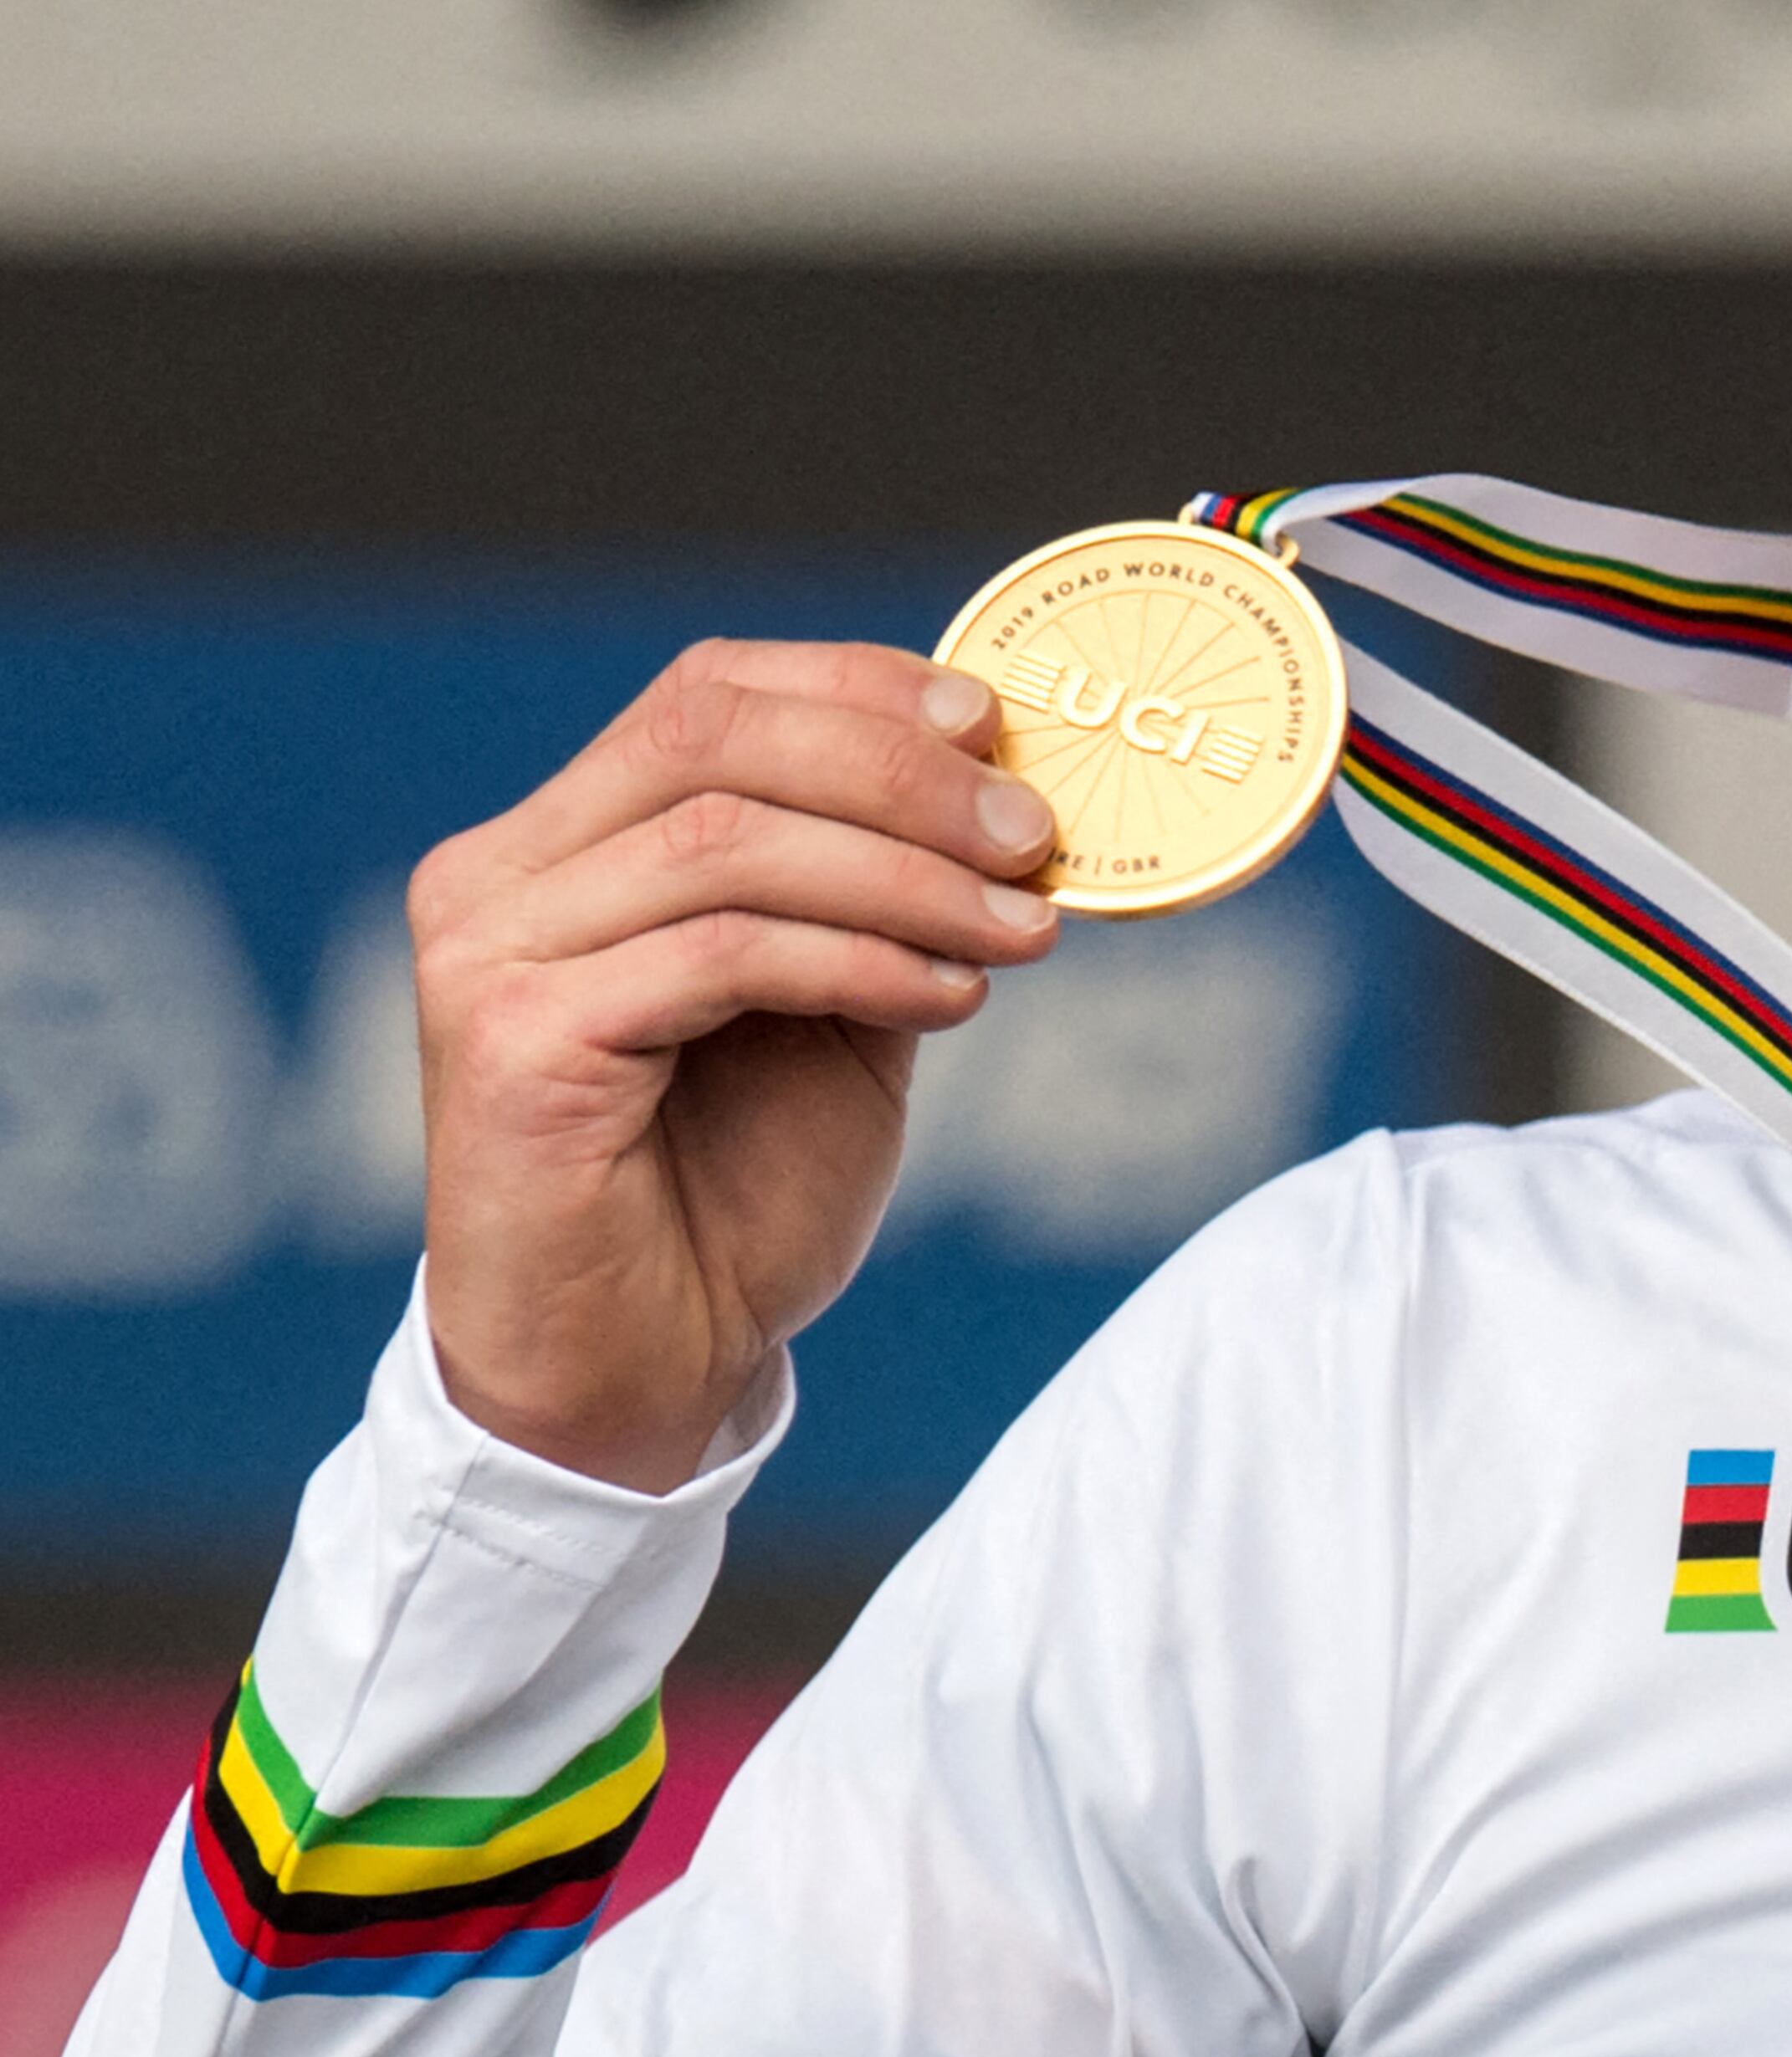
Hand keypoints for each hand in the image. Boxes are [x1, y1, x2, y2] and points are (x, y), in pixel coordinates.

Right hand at [406, 642, 1060, 1490]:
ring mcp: (491, 953)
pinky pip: (723, 953)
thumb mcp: (835, 1008)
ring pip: (728, 840)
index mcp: (561, 841)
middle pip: (714, 736)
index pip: (708, 692)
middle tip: (1035, 832)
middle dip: (902, 771)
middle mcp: (499, 875)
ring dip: (909, 875)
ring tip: (1024, 930)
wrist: (640, 1370)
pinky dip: (861, 961)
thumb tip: (1007, 793)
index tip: (996, 721)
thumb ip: (879, 894)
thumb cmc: (731, 1192)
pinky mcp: (513, 1042)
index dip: (860, 686)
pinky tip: (952, 1000)